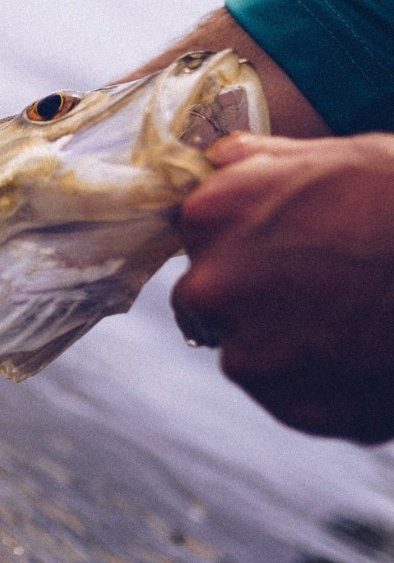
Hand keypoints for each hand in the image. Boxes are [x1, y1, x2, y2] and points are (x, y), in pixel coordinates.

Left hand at [173, 131, 393, 442]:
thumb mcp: (323, 156)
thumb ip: (255, 161)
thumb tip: (219, 160)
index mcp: (207, 218)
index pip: (197, 243)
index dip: (238, 248)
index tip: (280, 250)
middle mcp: (210, 288)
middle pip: (207, 304)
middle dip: (249, 300)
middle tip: (315, 291)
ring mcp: (248, 353)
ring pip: (248, 354)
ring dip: (284, 347)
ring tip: (351, 323)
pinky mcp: (291, 407)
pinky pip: (290, 397)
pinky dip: (320, 385)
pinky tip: (365, 356)